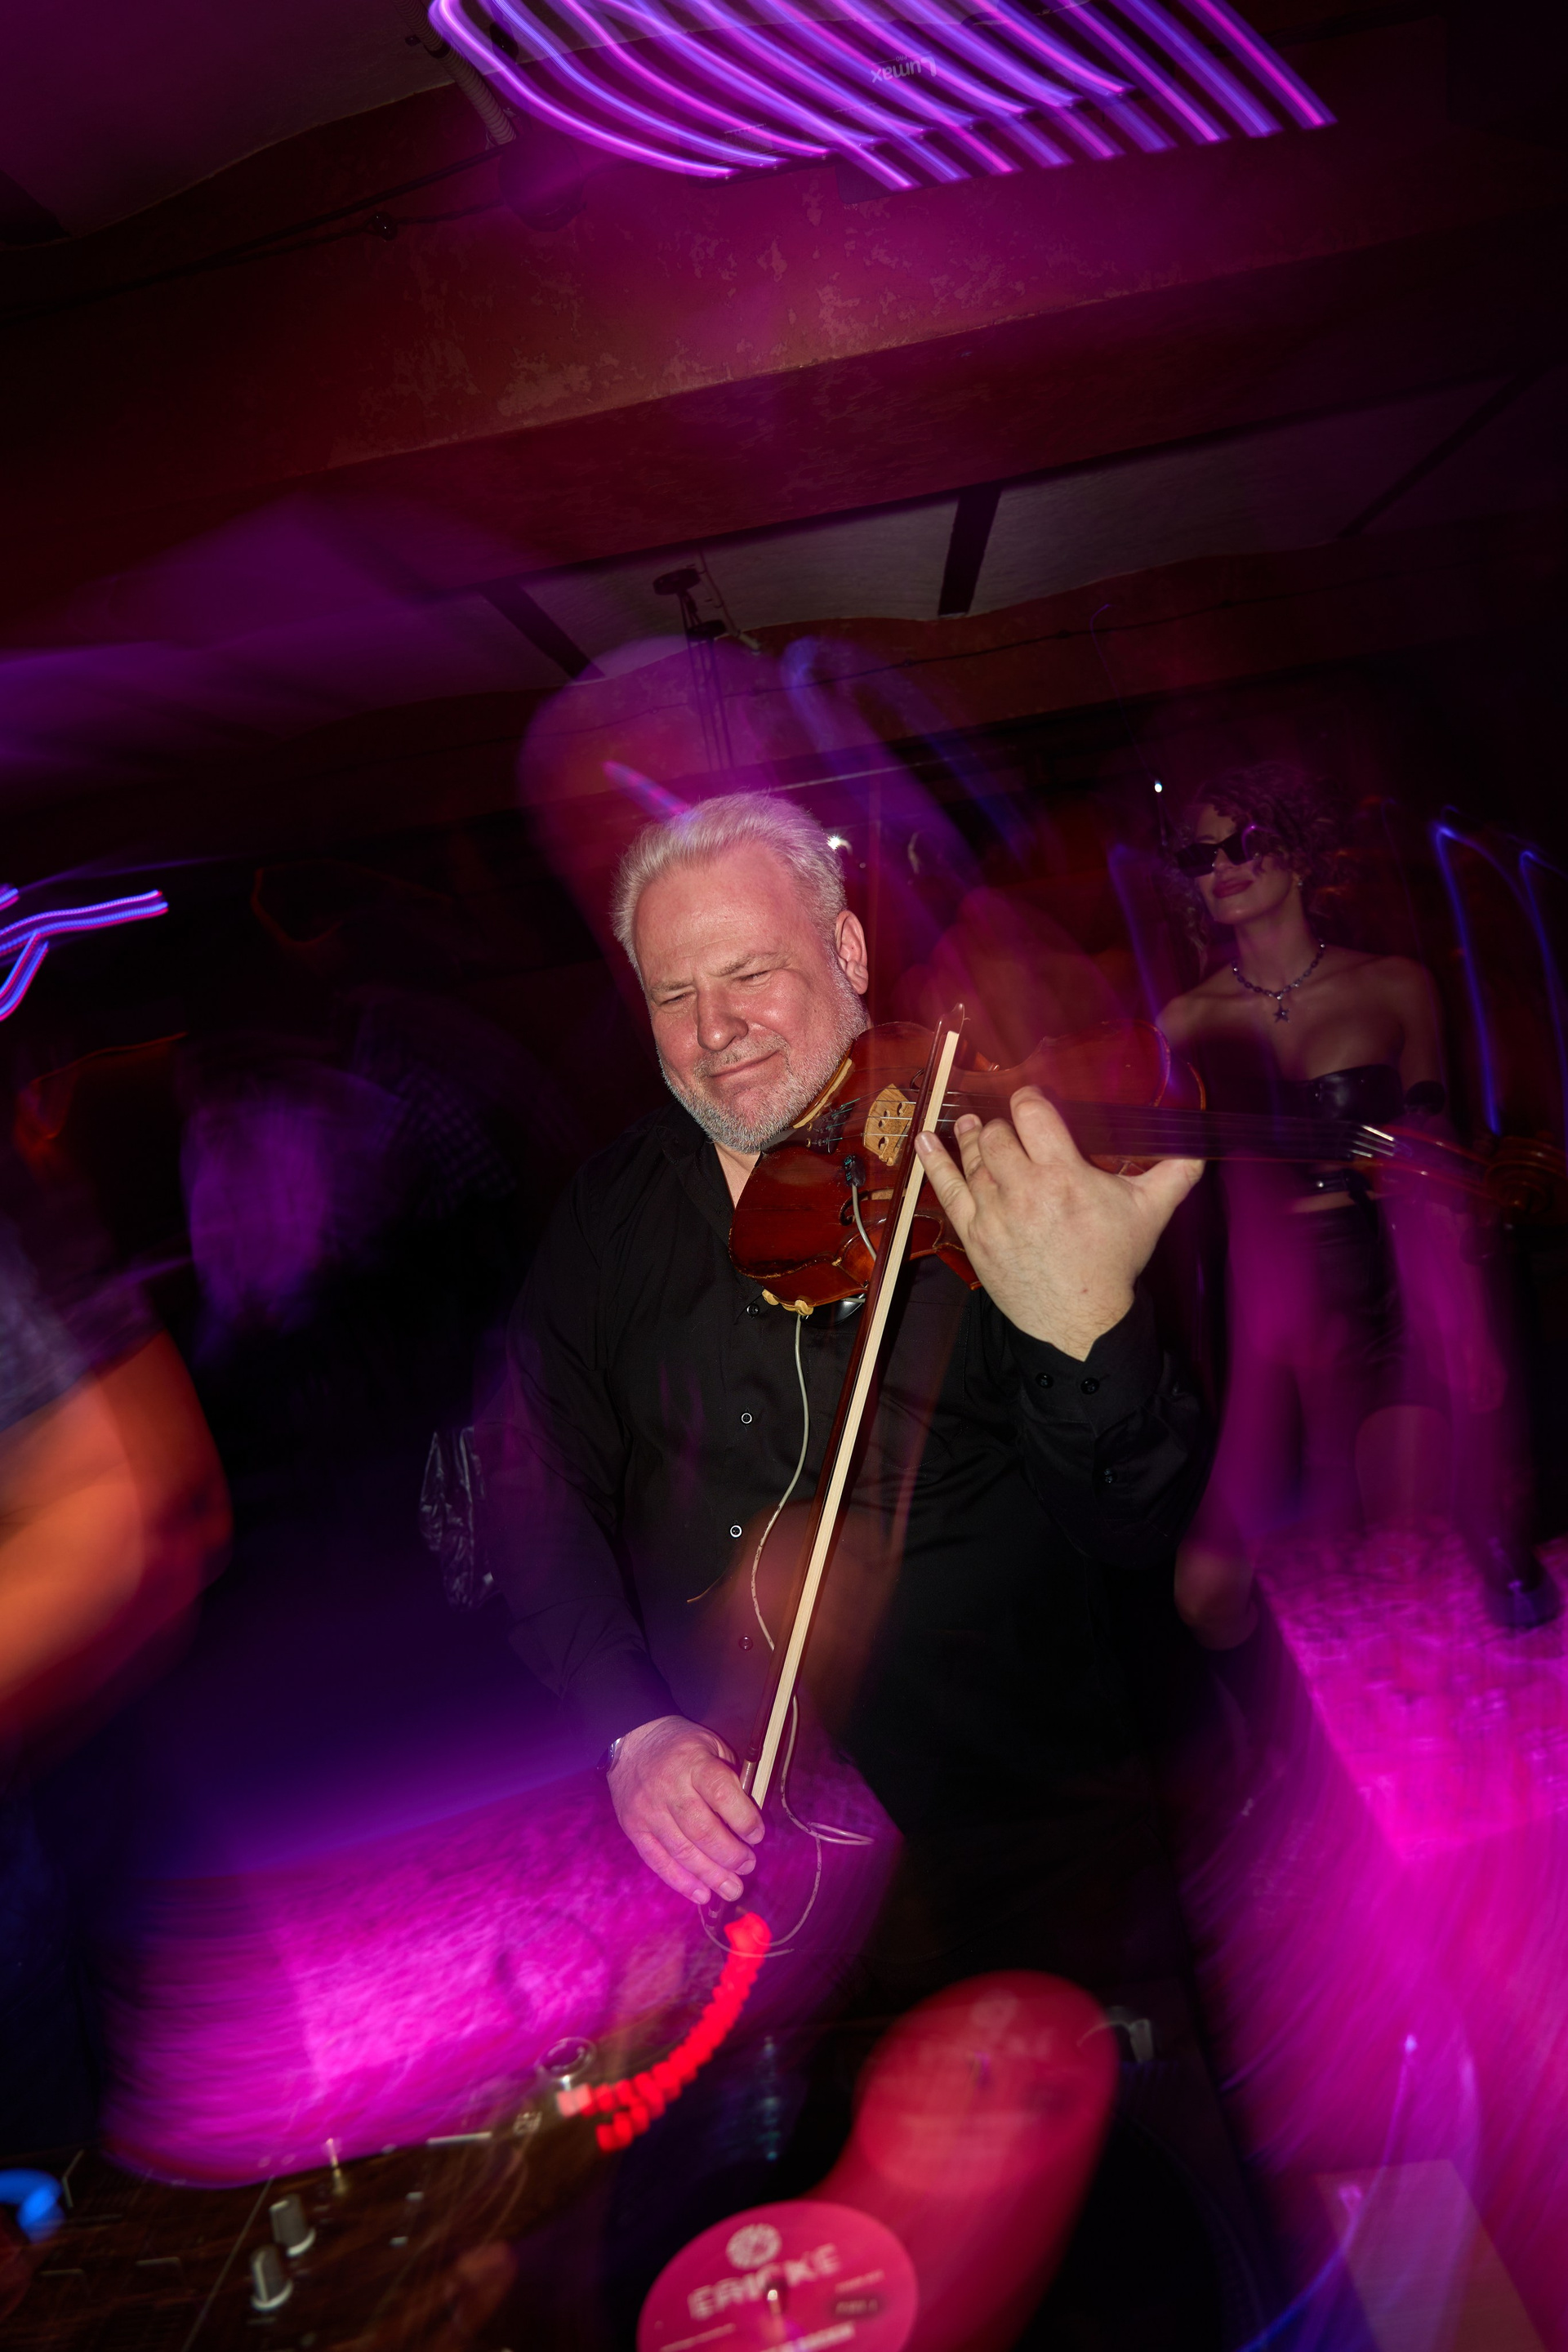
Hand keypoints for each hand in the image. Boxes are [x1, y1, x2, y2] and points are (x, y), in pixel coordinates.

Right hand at [608, 1714, 763, 1904]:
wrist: (630, 1739)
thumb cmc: (681, 1745)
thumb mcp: (711, 1745)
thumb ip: (730, 1777)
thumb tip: (749, 1820)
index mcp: (693, 1763)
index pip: (721, 1794)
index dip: (743, 1819)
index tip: (757, 1835)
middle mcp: (669, 1788)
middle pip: (702, 1830)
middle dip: (730, 1855)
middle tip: (748, 1866)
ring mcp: (648, 1811)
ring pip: (682, 1851)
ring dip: (711, 1875)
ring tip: (732, 1889)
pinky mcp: (633, 1828)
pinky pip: (657, 1860)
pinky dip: (680, 1881)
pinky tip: (702, 1894)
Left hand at [916, 1088, 1202, 1358]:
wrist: (1080, 1320)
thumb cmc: (1112, 1264)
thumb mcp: (1150, 1213)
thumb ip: (1175, 1173)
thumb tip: (1200, 1147)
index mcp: (1064, 1174)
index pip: (1032, 1112)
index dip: (1029, 1099)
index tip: (1033, 1102)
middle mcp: (1024, 1188)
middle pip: (996, 1133)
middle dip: (1002, 1125)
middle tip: (1012, 1129)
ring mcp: (994, 1212)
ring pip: (972, 1156)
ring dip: (971, 1136)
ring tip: (972, 1124)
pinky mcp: (975, 1235)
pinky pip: (946, 1190)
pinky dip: (933, 1163)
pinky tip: (924, 1142)